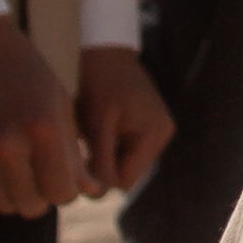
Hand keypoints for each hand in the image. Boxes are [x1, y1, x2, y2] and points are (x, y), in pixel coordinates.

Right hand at [0, 6, 90, 216]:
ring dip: (15, 189)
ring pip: (6, 205)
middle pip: (33, 207)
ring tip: (14, 156)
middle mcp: (5, 145)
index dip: (67, 188)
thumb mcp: (59, 108)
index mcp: (40, 128)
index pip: (62, 195)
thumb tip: (93, 194)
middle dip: (41, 192)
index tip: (62, 173)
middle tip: (37, 166)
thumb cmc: (26, 77)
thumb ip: (75, 157)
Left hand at [72, 43, 177, 197]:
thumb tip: (99, 196)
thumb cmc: (97, 81)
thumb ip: (100, 161)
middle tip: (82, 137)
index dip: (98, 174)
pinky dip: (108, 144)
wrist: (102, 47)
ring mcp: (157, 129)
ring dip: (103, 153)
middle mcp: (163, 134)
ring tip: (91, 128)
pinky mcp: (147, 125)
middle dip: (101, 162)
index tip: (79, 152)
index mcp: (155, 134)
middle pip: (125, 175)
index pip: (124, 181)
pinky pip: (124, 150)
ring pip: (123, 164)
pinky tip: (98, 125)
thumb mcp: (96, 122)